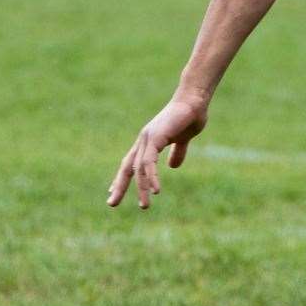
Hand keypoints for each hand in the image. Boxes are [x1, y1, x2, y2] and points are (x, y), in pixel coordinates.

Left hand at [108, 92, 208, 209]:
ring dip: (141, 188)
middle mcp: (144, 140)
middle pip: (128, 167)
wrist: (195, 100)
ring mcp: (148, 139)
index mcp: (149, 141)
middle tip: (111, 203)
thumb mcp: (184, 139)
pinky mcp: (156, 138)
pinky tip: (155, 190)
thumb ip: (177, 152)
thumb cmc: (190, 116)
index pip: (131, 162)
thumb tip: (173, 167)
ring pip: (139, 168)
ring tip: (145, 205)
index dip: (122, 177)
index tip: (113, 191)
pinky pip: (150, 162)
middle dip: (120, 186)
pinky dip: (151, 177)